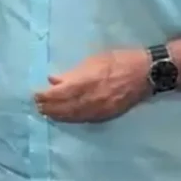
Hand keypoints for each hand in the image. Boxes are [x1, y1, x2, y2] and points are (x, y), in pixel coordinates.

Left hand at [34, 49, 150, 122]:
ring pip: (74, 116)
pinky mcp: (107, 114)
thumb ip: (72, 72)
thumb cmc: (118, 60)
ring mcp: (99, 109)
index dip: (45, 97)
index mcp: (85, 82)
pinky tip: (66, 118)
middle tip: (37, 106)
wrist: (145, 73)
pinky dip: (72, 119)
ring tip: (46, 113)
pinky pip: (85, 120)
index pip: (59, 94)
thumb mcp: (93, 60)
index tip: (35, 95)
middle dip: (49, 107)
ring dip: (58, 115)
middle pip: (64, 107)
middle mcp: (90, 98)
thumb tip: (53, 80)